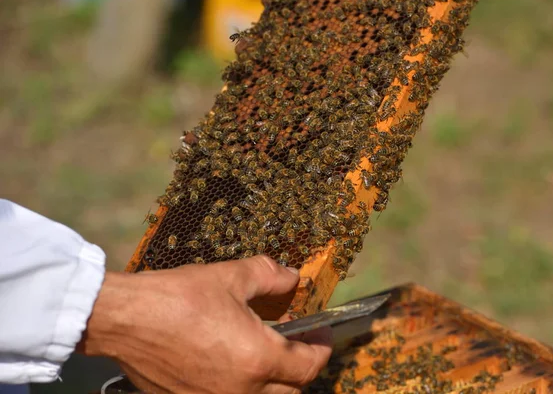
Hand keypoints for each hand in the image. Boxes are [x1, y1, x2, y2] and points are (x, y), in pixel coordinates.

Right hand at [76, 255, 332, 393]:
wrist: (124, 319)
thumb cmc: (179, 297)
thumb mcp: (231, 277)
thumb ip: (270, 276)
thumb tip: (291, 278)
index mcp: (257, 360)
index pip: (308, 366)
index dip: (321, 349)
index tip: (322, 334)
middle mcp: (241, 391)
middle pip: (290, 391)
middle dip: (300, 369)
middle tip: (296, 343)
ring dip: (272, 382)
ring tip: (265, 354)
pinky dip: (241, 387)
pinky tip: (229, 364)